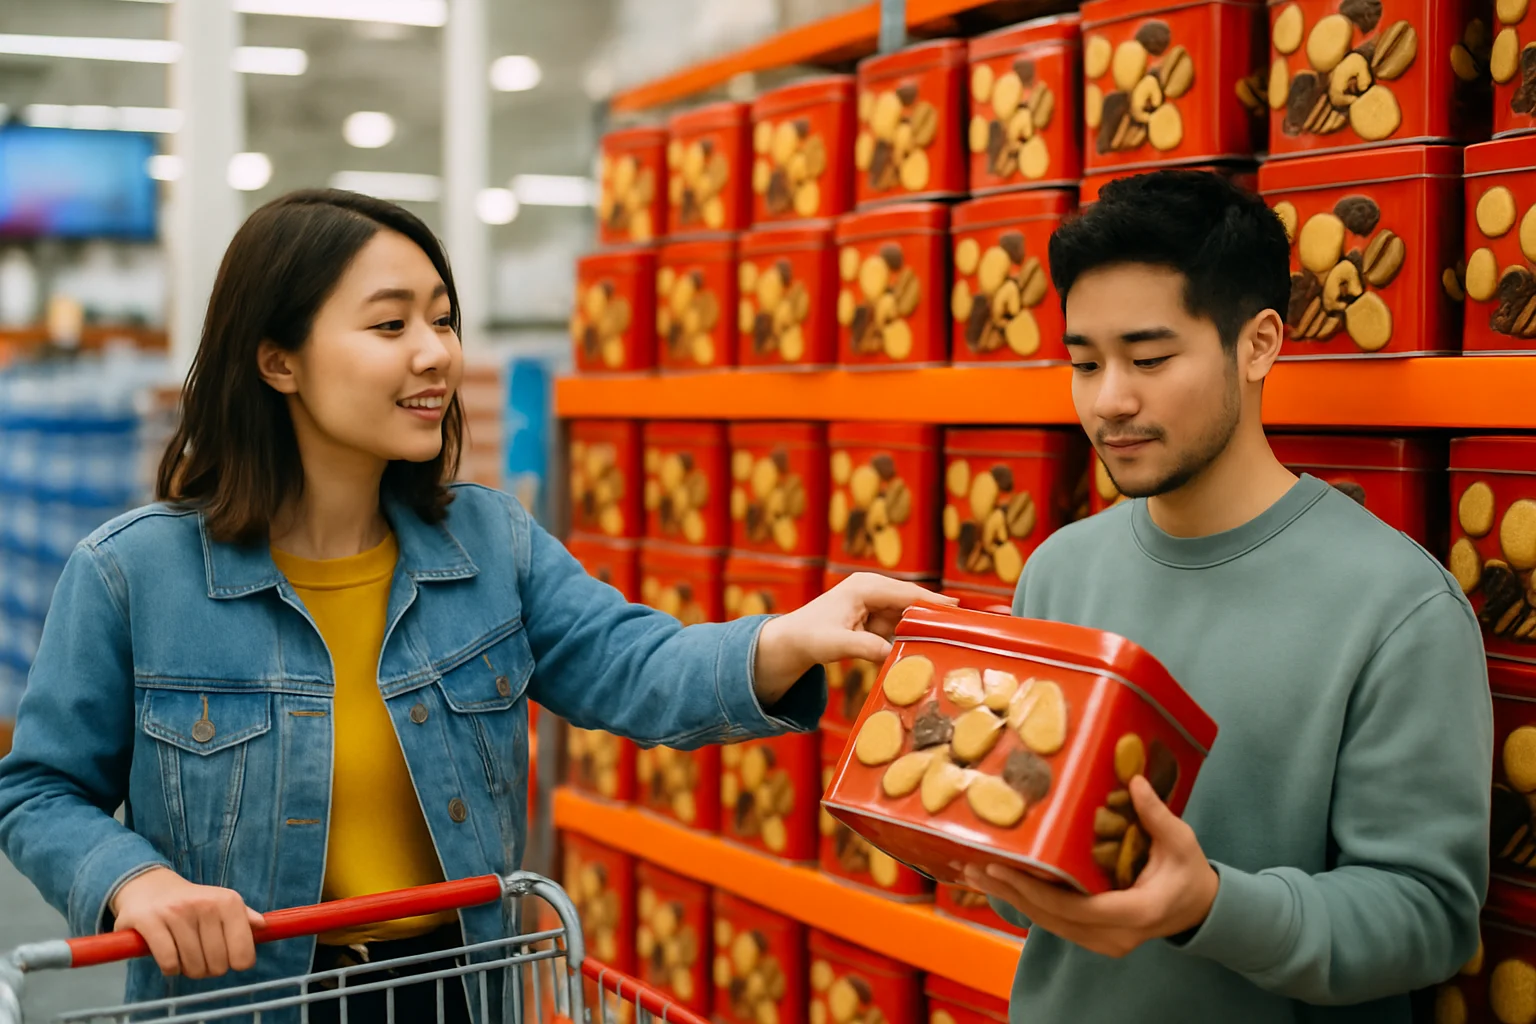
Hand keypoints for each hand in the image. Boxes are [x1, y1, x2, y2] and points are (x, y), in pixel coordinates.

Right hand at [110, 867, 265, 978]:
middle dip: (210, 968)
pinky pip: (169, 963)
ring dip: (189, 969)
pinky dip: (170, 968)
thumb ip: (243, 917)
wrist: (150, 886)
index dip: (237, 963)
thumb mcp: (222, 903)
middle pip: (218, 964)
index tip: (228, 958)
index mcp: (228, 902)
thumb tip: (264, 927)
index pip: (244, 953)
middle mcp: (205, 905)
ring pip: (193, 967)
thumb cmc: (192, 902)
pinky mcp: (150, 922)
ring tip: (185, 954)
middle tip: (201, 955)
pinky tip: (170, 957)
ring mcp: (176, 913)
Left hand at [752, 573, 954, 705]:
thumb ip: (864, 647)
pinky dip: (912, 635)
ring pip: (909, 614)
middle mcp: (873, 589)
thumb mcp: (835, 644)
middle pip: (913, 601)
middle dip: (935, 613)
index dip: (932, 601)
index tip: (957, 609)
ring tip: (952, 639)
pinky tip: (928, 647)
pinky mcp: (875, 616)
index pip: (906, 593)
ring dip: (925, 627)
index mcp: (864, 587)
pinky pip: (900, 625)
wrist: (792, 640)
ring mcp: (875, 602)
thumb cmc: (809, 637)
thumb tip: (890, 653)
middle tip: (964, 626)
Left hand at [962, 775, 1217, 958]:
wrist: (1200, 907)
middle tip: (974, 867)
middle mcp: (1115, 935)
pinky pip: (1056, 923)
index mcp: (1137, 911)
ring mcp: (1104, 941)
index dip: (1037, 890)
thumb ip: (1156, 814)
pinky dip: (1028, 904)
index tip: (1005, 868)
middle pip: (1053, 918)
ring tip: (977, 875)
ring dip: (1013, 900)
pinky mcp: (1095, 937)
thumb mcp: (1180, 841)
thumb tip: (1134, 780)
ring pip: (1049, 924)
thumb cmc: (1189, 872)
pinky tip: (1004, 885)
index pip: (1078, 907)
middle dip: (1011, 893)